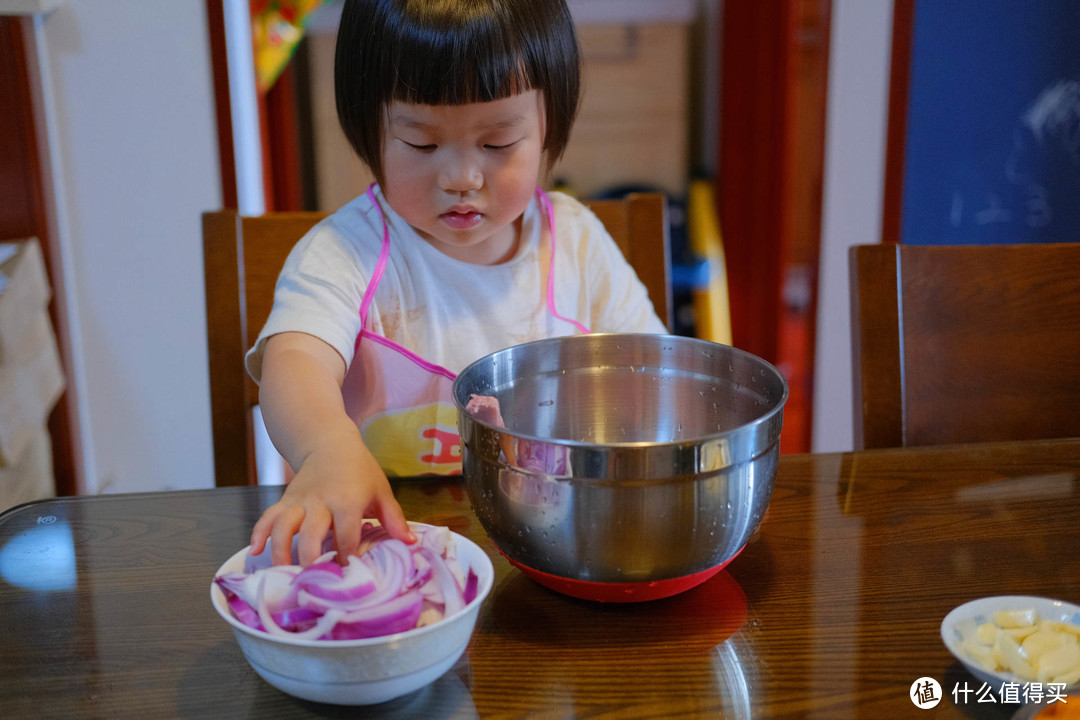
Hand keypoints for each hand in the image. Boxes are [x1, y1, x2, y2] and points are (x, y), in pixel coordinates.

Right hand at [248, 428, 415, 565]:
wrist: (330, 442)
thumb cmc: (360, 470)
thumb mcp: (382, 491)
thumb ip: (394, 519)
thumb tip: (411, 544)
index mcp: (348, 500)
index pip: (346, 533)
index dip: (347, 556)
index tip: (348, 578)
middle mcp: (321, 500)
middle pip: (312, 532)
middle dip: (311, 559)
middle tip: (313, 584)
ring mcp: (300, 501)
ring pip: (284, 526)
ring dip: (281, 551)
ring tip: (283, 575)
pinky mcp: (285, 500)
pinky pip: (268, 517)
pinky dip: (259, 533)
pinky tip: (254, 552)